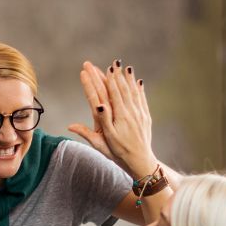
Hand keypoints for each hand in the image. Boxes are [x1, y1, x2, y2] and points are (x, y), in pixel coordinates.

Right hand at [67, 60, 157, 178]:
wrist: (141, 162)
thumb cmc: (118, 154)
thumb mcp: (102, 144)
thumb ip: (91, 130)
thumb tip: (80, 118)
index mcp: (115, 119)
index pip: (103, 96)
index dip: (97, 82)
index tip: (91, 71)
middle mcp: (127, 114)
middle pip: (117, 90)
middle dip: (110, 75)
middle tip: (104, 63)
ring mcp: (138, 114)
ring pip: (131, 91)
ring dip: (126, 78)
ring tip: (122, 65)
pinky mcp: (145, 116)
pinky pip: (141, 98)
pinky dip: (138, 88)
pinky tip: (136, 80)